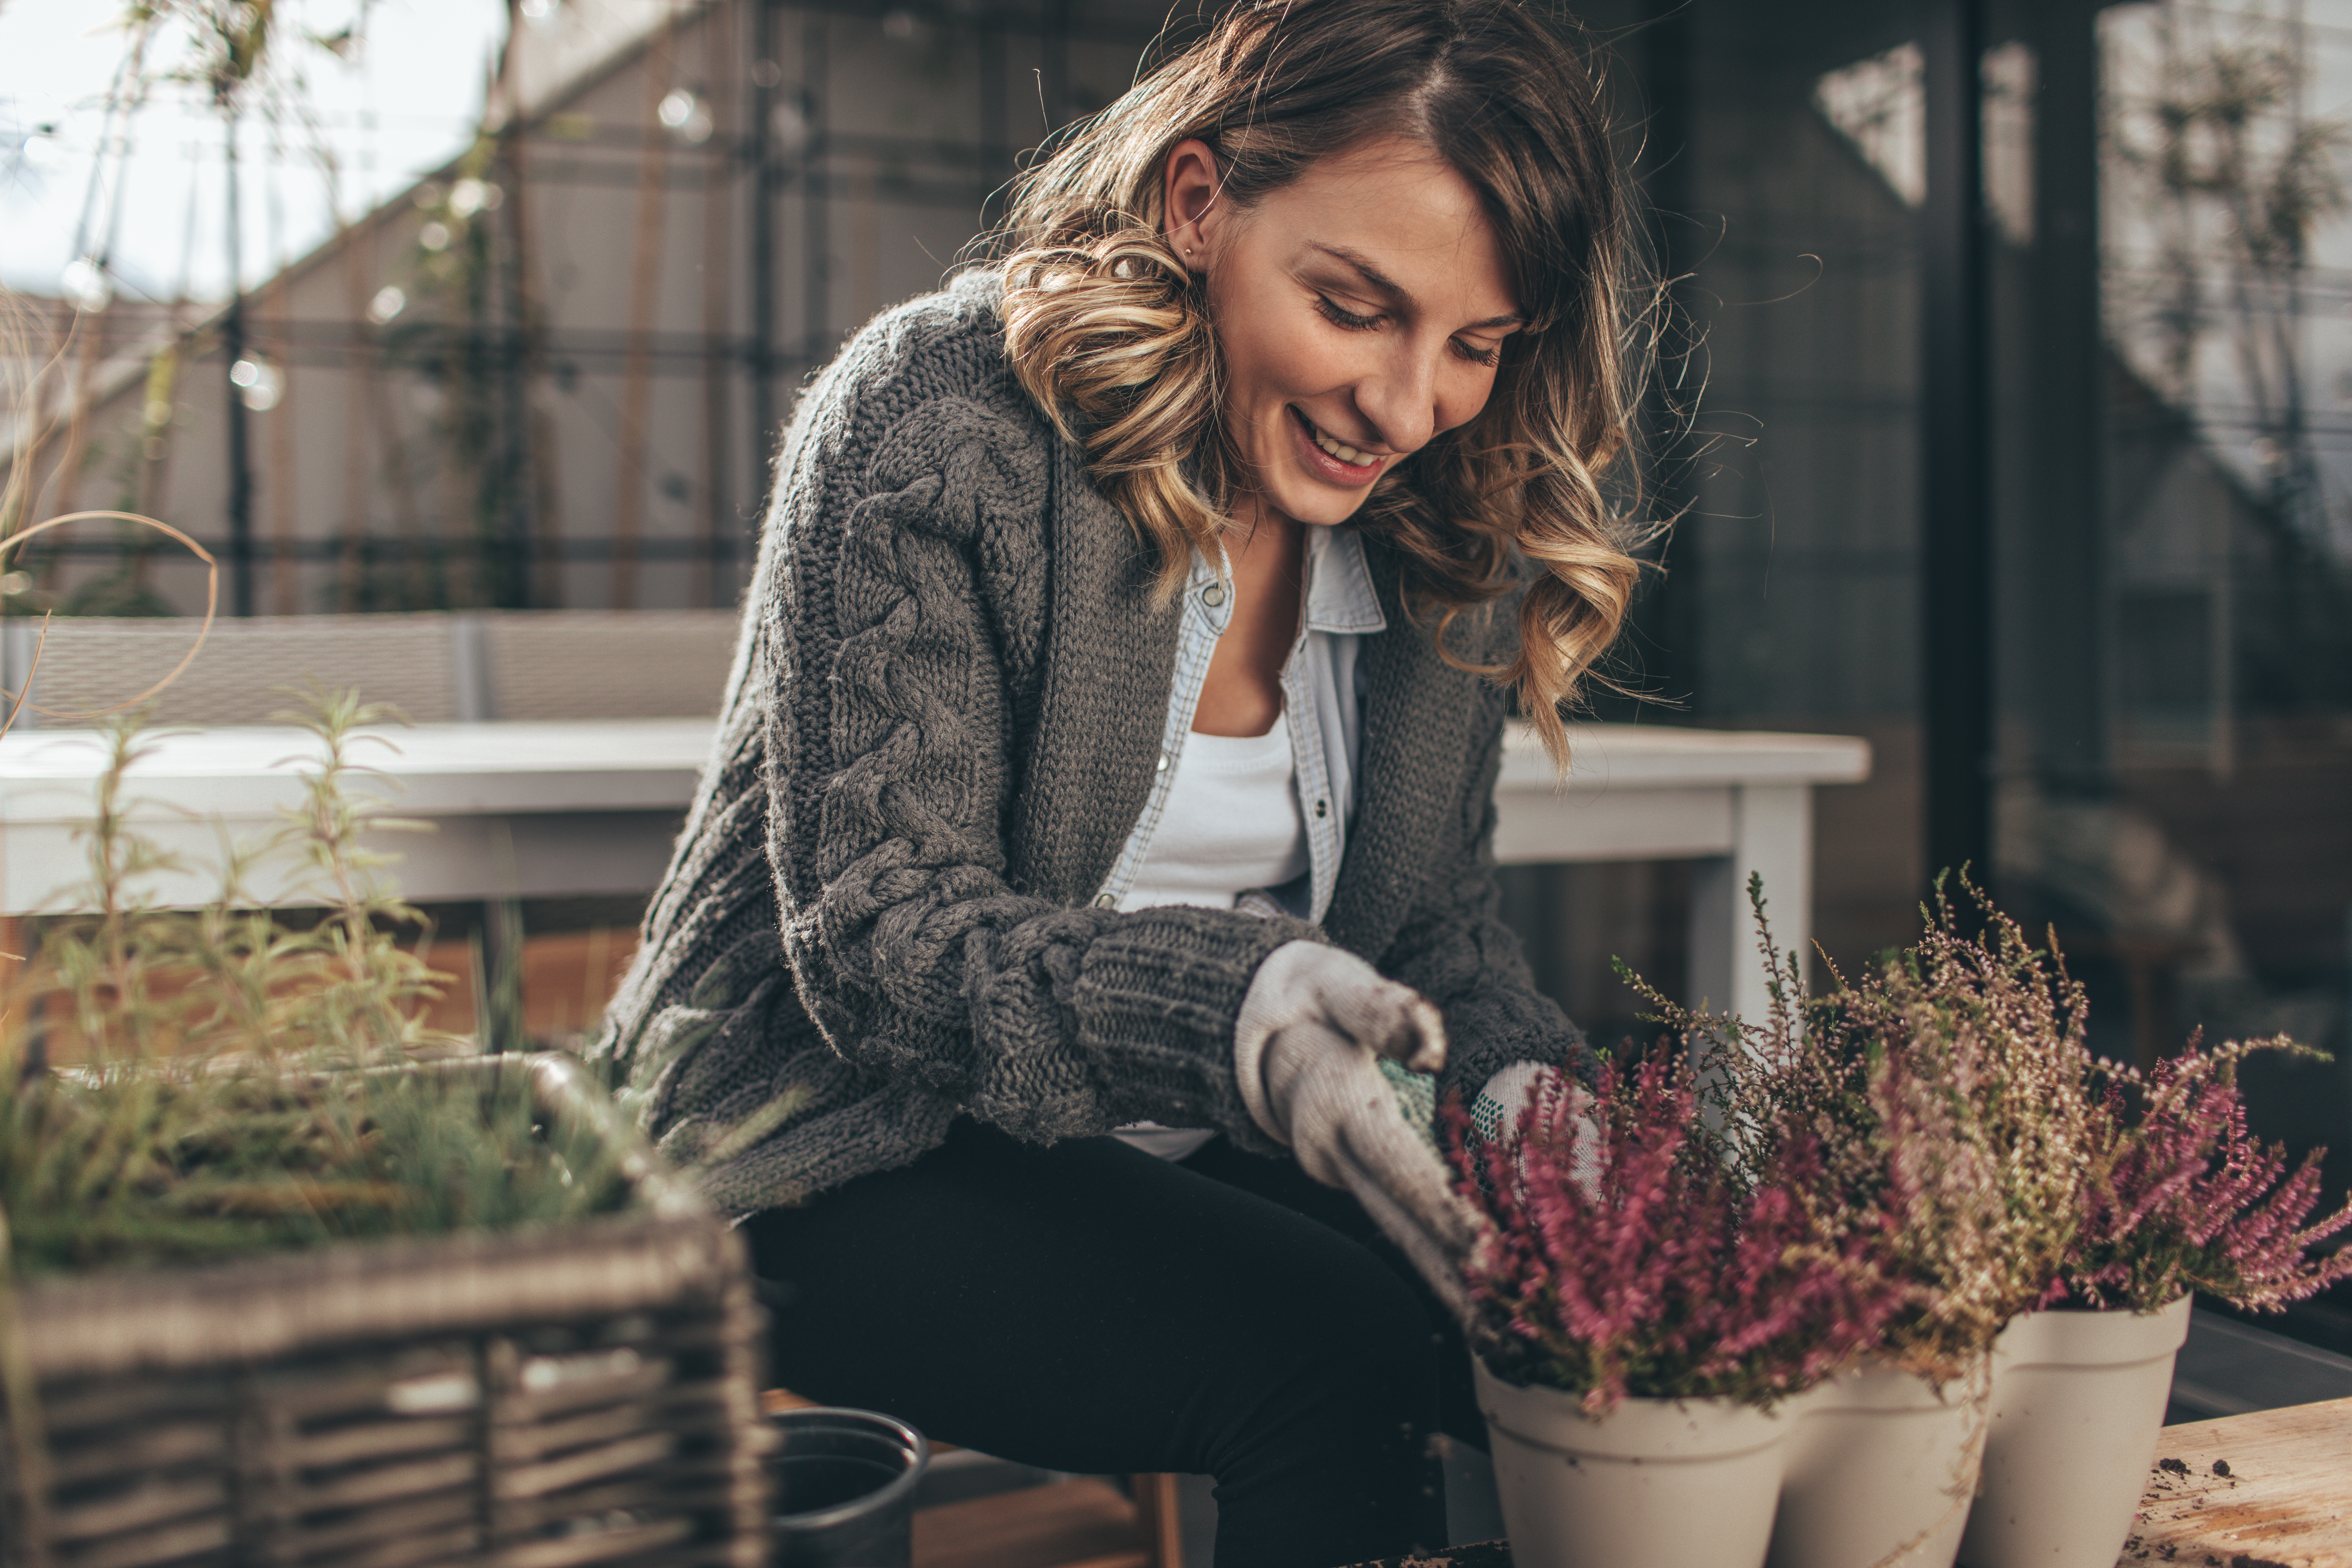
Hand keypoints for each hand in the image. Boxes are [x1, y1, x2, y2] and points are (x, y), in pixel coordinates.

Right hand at [1234, 943, 1476, 1315]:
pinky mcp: (1356, 1175)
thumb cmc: (1303, 996)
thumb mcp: (1334, 982)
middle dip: (1454, 1278)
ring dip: (1450, 1287)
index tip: (1491, 1251)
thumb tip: (1431, 1044)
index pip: (1399, 1167)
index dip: (1445, 1209)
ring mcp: (1342, 1171)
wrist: (1244, 1024)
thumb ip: (1380, 1007)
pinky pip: (1401, 1223)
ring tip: (1503, 1337)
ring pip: (1402, 1234)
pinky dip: (1439, 1261)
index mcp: (1336, 1106)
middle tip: (1510, 1330)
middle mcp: (1334, 1153)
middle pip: (1402, 1223)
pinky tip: (1477, 1299)